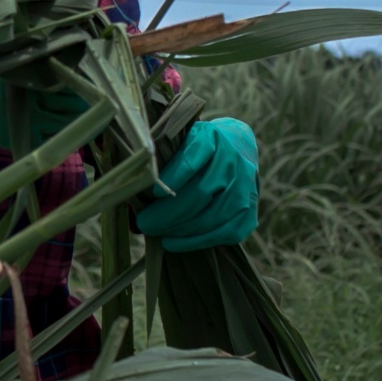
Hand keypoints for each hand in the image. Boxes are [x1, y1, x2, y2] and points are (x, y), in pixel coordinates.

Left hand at [133, 117, 258, 250]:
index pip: (194, 158)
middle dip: (170, 212)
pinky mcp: (251, 210)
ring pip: (215, 214)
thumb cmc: (195, 148)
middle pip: (202, 191)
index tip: (153, 193)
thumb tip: (130, 198)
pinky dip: (200, 241)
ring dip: (183, 230)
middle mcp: (233, 160)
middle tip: (145, 223)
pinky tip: (176, 243)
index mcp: (212, 137)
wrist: (236, 145)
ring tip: (158, 235)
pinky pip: (229, 231)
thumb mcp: (178, 143)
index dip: (174, 177)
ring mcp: (246, 186)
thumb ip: (159, 164)